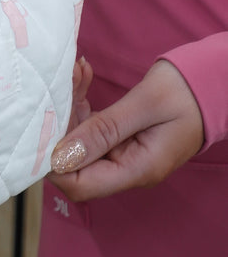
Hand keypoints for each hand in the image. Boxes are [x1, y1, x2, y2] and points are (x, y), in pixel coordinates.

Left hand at [49, 60, 203, 200]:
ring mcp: (124, 154)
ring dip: (71, 108)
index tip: (47, 123)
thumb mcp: (145, 106)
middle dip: (61, 125)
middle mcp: (127, 168)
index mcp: (136, 169)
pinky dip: (83, 104)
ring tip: (76, 72)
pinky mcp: (122, 139)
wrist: (214, 82)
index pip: (79, 184)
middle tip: (64, 84)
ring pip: (80, 142)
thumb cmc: (187, 92)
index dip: (54, 162)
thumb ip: (104, 130)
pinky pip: (92, 129)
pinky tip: (85, 76)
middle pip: (74, 162)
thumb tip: (61, 155)